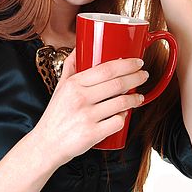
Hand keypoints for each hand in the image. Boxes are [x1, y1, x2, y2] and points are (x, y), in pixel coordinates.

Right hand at [32, 49, 148, 166]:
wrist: (47, 143)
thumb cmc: (56, 114)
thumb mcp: (60, 87)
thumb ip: (70, 66)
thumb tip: (79, 47)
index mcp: (73, 84)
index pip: (106, 69)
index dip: (127, 64)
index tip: (137, 62)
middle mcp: (80, 98)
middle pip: (117, 83)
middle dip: (136, 78)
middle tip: (144, 76)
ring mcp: (87, 117)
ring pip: (121, 103)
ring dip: (134, 98)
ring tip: (138, 97)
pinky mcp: (92, 134)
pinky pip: (117, 122)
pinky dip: (125, 117)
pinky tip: (125, 114)